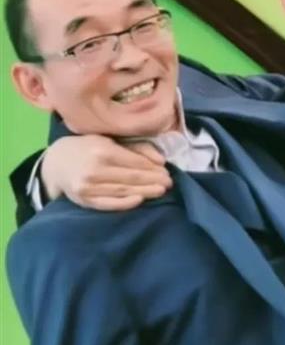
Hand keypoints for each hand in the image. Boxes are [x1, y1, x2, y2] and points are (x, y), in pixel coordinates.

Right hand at [41, 136, 171, 210]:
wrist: (55, 164)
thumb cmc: (87, 149)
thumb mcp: (108, 141)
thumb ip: (136, 148)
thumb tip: (161, 160)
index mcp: (103, 150)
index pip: (135, 162)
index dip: (153, 169)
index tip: (167, 172)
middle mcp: (95, 169)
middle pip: (131, 178)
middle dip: (153, 181)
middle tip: (169, 184)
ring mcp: (88, 186)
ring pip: (123, 191)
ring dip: (145, 192)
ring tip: (161, 191)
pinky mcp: (84, 200)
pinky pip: (109, 204)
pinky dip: (125, 203)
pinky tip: (140, 201)